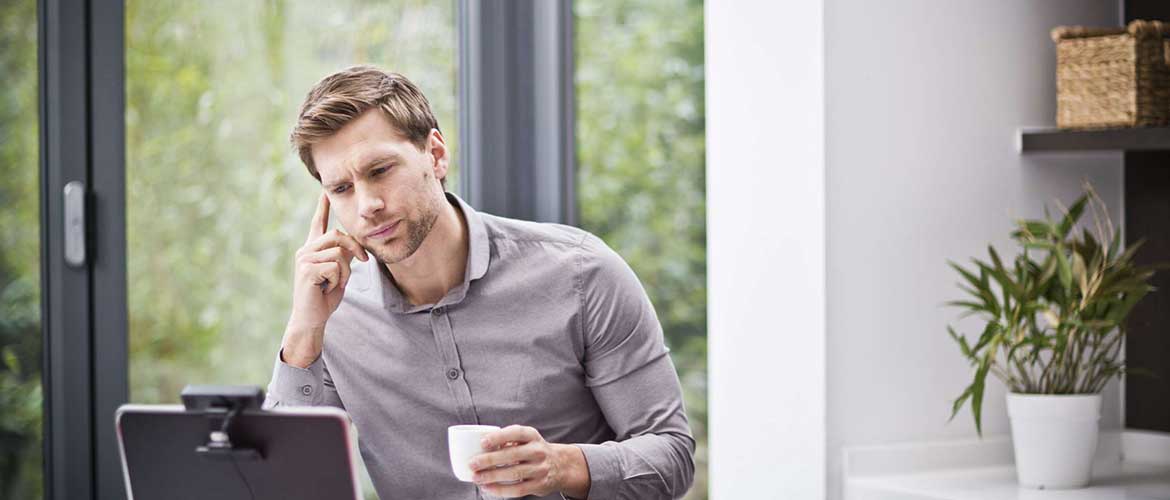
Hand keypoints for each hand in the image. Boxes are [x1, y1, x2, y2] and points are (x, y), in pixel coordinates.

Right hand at [281, 191, 367, 367]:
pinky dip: (339, 280)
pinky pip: (335, 267)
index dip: (322, 207)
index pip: (318, 223)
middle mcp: (305, 250)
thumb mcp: (339, 272)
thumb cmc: (325, 296)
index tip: (325, 190)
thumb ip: (344, 256)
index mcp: (312, 249)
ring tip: (334, 283)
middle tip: (364, 261)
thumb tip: (354, 244)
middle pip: (338, 235)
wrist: (312, 318)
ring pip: (339, 253)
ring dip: (345, 272)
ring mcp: (304, 259)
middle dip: (356, 248)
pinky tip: (327, 288)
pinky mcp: (306, 270)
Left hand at [469, 425, 589, 498]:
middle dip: (490, 460)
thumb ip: (507, 439)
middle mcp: (538, 451)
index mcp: (532, 436)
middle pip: (512, 455)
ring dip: (492, 476)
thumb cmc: (533, 450)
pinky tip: (488, 488)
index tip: (483, 442)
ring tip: (476, 478)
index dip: (499, 437)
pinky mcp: (539, 485)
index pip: (516, 433)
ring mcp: (540, 469)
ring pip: (514, 473)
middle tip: (472, 464)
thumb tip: (479, 446)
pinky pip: (517, 489)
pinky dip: (500, 490)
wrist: (560, 466)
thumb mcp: (526, 439)